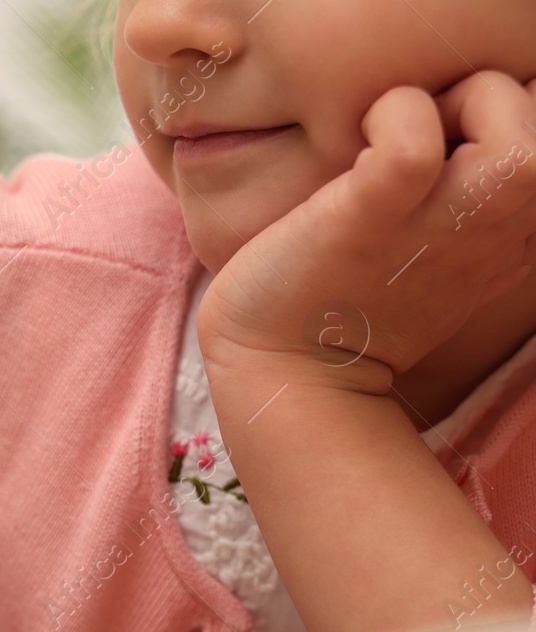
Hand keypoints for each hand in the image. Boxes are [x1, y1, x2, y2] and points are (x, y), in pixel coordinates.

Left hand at [198, 72, 535, 379]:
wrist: (283, 371)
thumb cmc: (341, 305)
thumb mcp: (433, 257)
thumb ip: (465, 209)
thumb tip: (457, 149)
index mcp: (510, 234)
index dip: (497, 123)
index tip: (441, 153)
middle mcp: (493, 227)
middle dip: (485, 98)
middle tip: (417, 138)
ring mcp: (441, 221)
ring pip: (510, 116)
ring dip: (453, 101)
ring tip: (394, 137)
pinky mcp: (374, 214)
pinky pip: (410, 140)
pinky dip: (389, 117)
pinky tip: (355, 148)